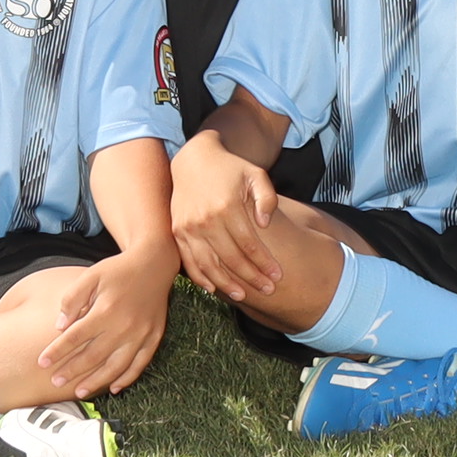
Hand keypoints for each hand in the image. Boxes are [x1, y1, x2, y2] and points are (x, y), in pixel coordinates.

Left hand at [23, 251, 171, 400]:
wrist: (154, 263)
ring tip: (79, 392)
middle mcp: (124, 326)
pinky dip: (127, 379)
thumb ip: (72, 299)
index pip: (75, 337)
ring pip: (116, 366)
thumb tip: (59, 327)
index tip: (42, 362)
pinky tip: (113, 388)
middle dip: (72, 371)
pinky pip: (140, 364)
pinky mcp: (154, 337)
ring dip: (96, 381)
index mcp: (106, 310)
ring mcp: (141, 334)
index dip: (57, 352)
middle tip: (55, 381)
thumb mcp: (90, 276)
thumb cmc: (117, 270)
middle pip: (93, 356)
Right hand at [172, 138, 286, 304]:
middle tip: (268, 290)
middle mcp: (206, 219)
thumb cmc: (231, 169)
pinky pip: (188, 261)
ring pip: (209, 265)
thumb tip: (264, 223)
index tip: (278, 275)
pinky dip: (200, 277)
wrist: (194, 160)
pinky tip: (213, 288)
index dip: (265, 262)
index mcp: (227, 206)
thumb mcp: (255, 174)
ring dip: (227, 284)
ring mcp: (188, 227)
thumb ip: (266, 197)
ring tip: (243, 296)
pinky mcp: (177, 231)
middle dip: (252, 278)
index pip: (249, 244)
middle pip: (232, 259)